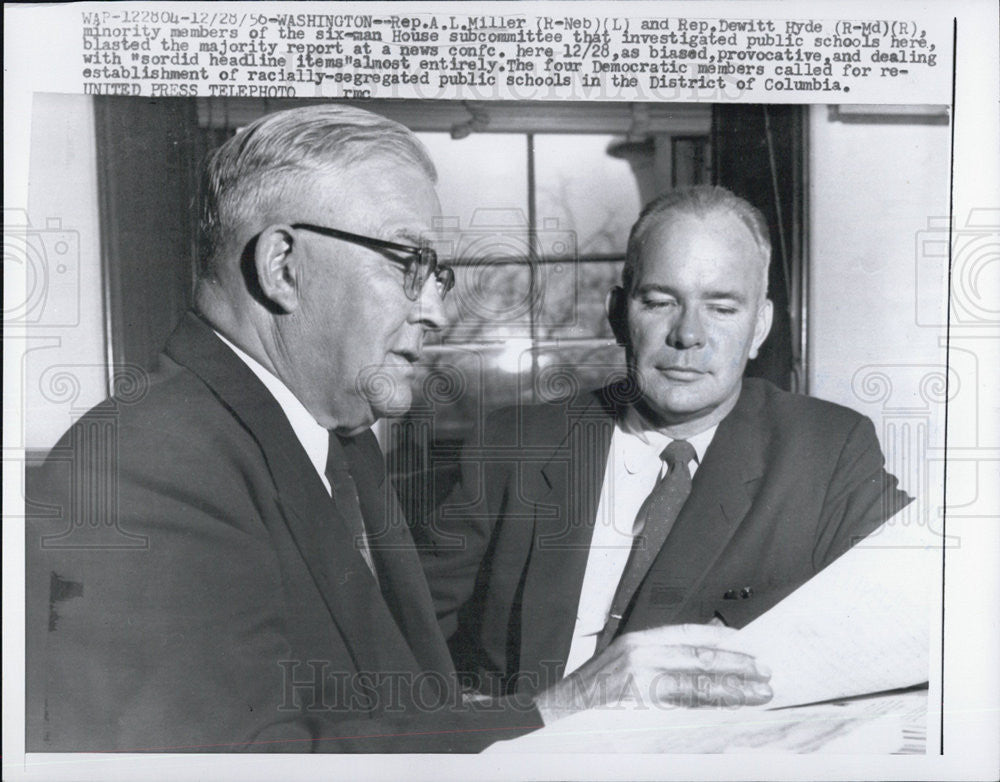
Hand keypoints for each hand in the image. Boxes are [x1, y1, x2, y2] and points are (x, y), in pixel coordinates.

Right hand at [533, 624, 771, 723]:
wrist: (558, 714)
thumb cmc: (591, 695)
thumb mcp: (621, 664)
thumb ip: (655, 660)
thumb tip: (696, 659)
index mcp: (637, 641)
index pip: (687, 634)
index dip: (720, 638)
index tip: (746, 644)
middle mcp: (640, 655)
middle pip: (698, 658)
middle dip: (736, 665)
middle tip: (764, 671)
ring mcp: (640, 682)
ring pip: (698, 684)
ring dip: (733, 689)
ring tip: (759, 693)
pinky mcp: (642, 707)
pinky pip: (685, 708)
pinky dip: (711, 709)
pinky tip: (730, 710)